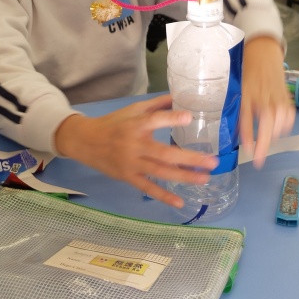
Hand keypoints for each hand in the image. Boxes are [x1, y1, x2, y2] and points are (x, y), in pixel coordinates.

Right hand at [54, 95, 216, 207]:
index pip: (155, 120)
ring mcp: (131, 163)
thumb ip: (156, 105)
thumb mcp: (133, 109)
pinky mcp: (128, 177)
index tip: (189, 116)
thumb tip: (179, 97)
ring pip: (160, 172)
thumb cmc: (113, 123)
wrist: (85, 141)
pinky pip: (147, 188)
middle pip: (164, 153)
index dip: (171, 118)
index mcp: (135, 124)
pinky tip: (180, 202)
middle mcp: (134, 145)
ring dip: (184, 176)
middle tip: (212, 161)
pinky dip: (163, 196)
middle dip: (190, 158)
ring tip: (204, 179)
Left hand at [238, 37, 294, 168]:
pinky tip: (278, 130)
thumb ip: (240, 109)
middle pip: (266, 125)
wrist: (264, 52)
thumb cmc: (248, 71)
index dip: (247, 136)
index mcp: (248, 94)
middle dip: (263, 145)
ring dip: (273, 136)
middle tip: (259, 161)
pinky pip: (288, 116)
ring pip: (279, 123)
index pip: (247, 119)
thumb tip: (238, 131)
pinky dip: (284, 126)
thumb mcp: (239, 89)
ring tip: (266, 143)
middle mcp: (263, 97)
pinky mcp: (286, 97)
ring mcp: (277, 97)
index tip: (247, 151)